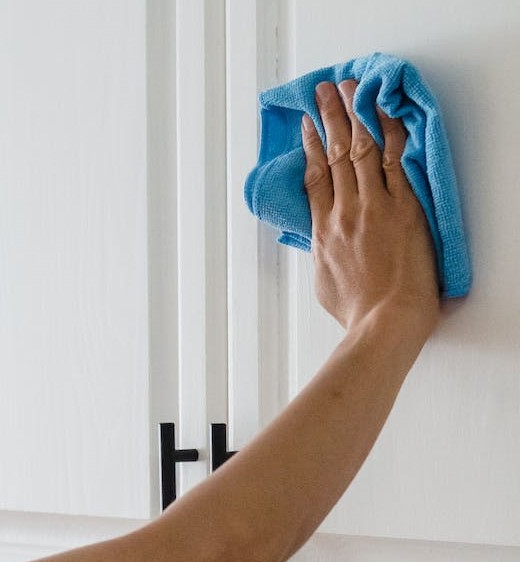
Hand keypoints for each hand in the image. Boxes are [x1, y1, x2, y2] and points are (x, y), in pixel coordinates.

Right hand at [302, 79, 440, 338]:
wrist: (384, 321)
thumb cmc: (357, 311)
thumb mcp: (324, 280)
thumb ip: (322, 254)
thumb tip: (322, 245)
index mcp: (323, 231)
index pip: (315, 177)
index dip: (311, 147)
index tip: (308, 126)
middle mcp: (344, 212)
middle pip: (335, 155)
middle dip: (329, 118)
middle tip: (325, 92)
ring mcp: (374, 207)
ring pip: (362, 151)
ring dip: (355, 115)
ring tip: (350, 90)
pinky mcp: (403, 209)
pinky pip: (395, 163)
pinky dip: (389, 135)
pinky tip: (384, 114)